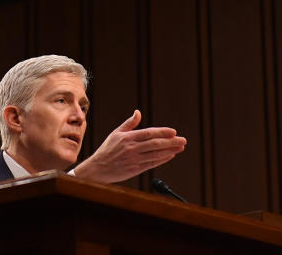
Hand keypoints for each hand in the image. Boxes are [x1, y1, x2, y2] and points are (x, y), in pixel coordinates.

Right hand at [72, 110, 186, 183]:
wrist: (98, 169)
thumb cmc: (107, 150)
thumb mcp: (116, 133)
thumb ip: (129, 124)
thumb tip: (138, 112)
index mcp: (128, 138)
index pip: (149, 133)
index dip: (162, 132)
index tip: (174, 132)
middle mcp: (132, 148)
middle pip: (155, 144)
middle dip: (171, 142)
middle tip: (183, 140)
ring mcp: (135, 160)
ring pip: (156, 155)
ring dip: (170, 151)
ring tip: (180, 147)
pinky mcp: (136, 169)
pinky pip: (152, 164)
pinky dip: (163, 159)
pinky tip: (170, 156)